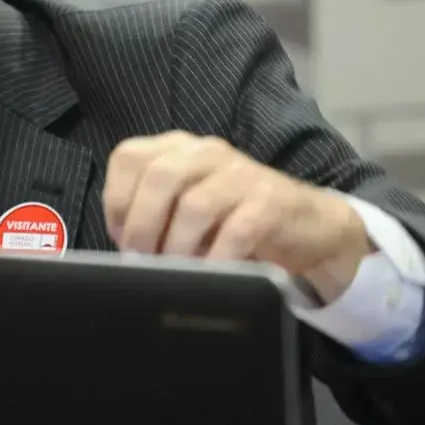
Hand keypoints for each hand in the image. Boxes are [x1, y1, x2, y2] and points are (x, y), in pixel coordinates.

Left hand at [103, 131, 372, 299]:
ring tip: (176, 273)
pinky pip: (236, 231)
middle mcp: (207, 152)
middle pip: (159, 176)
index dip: (116, 200)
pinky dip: (217, 259)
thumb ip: (156, 216)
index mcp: (179, 149)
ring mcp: (241, 174)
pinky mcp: (271, 201)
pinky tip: (212, 275)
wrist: (308, 224)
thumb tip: (125, 253)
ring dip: (178, 248)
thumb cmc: (235, 221)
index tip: (120, 239)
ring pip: (195, 205)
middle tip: (142, 262)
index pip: (130, 157)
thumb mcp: (190, 209)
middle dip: (142, 225)